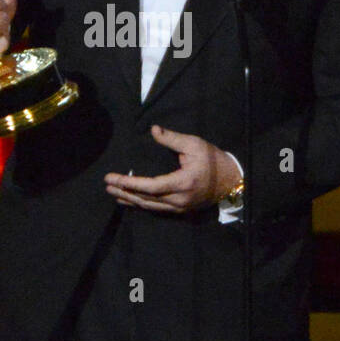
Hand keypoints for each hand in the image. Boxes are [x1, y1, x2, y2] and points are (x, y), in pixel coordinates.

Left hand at [104, 125, 241, 213]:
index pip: (149, 186)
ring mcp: (180, 208)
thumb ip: (172, 139)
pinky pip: (157, 209)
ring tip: (114, 194)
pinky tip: (131, 201)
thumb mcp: (195, 145)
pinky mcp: (181, 210)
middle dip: (124, 192)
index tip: (111, 177)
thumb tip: (153, 130)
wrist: (233, 181)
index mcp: (182, 183)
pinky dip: (142, 205)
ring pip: (149, 207)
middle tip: (106, 186)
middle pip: (145, 199)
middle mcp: (179, 200)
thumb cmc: (213, 160)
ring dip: (130, 200)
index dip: (128, 183)